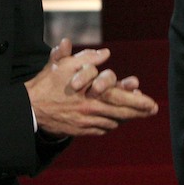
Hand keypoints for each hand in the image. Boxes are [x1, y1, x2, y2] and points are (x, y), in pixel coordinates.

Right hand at [25, 38, 157, 136]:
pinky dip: (112, 124)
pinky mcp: (81, 131)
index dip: (137, 100)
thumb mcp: (63, 65)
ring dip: (127, 117)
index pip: (120, 98)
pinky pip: (102, 129)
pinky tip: (116, 120)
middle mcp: (92, 110)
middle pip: (122, 112)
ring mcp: (87, 123)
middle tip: (153, 109)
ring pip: (114, 121)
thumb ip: (85, 57)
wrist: (31, 110)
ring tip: (139, 113)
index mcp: (91, 94)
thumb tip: (105, 53)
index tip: (149, 99)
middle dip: (140, 110)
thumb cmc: (47, 84)